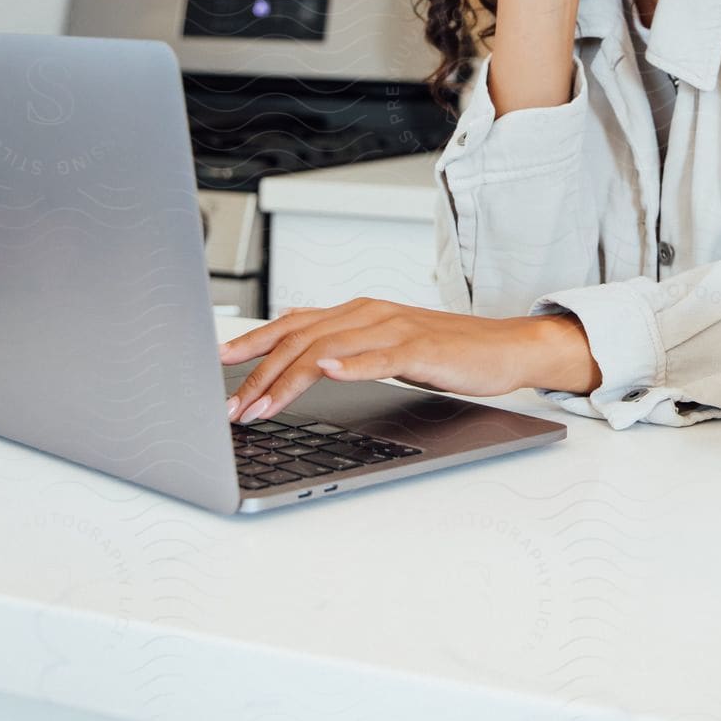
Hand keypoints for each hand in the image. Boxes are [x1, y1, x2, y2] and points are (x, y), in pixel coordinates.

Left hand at [219, 297, 600, 422]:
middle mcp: (369, 314)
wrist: (504, 348)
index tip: (216, 362)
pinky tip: (331, 374)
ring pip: (329, 348)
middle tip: (232, 407)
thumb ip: (347, 351)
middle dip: (259, 374)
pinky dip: (353, 364)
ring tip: (262, 405)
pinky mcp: (422, 348)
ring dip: (289, 379)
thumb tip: (300, 369)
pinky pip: (382, 355)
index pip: (293, 325)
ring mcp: (395, 328)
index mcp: (358, 313)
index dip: (252, 342)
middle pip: (300, 339)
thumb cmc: (446, 353)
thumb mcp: (386, 349)